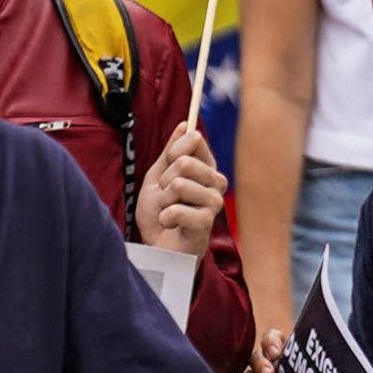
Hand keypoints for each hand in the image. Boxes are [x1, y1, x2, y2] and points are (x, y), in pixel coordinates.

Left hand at [128, 103, 220, 251]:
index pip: (194, 139)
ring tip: (167, 212)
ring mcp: (214, 203)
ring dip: (163, 201)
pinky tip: (170, 225)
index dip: (172, 151)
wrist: (157, 248)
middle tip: (165, 197)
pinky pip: (177, 209)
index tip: (166, 169)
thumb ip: (171, 152)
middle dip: (163, 181)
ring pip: (179, 184)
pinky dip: (165, 218)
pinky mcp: (206, 223)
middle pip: (183, 162)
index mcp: (206, 168)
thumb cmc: (160, 213)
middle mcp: (215, 182)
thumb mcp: (158, 178)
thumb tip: (184, 124)